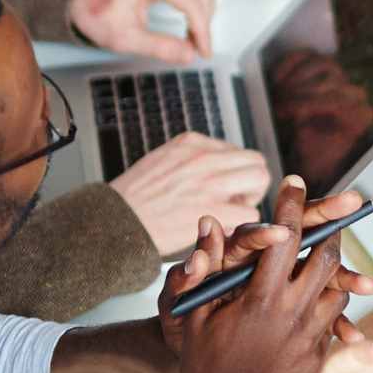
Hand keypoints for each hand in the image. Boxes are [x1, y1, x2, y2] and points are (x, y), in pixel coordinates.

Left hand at [68, 0, 216, 64]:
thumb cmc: (96, 16)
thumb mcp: (125, 39)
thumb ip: (160, 47)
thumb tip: (189, 54)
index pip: (192, 4)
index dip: (203, 32)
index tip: (204, 53)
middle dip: (204, 24)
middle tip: (196, 49)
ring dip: (205, 13)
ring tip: (193, 37)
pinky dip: (199, 3)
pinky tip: (190, 21)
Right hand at [109, 132, 268, 254]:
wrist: (113, 221)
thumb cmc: (133, 199)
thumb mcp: (162, 161)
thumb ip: (192, 160)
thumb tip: (217, 167)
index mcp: (191, 143)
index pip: (236, 151)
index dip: (236, 173)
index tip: (226, 187)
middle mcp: (204, 157)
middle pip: (255, 161)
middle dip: (251, 183)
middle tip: (237, 201)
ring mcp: (211, 182)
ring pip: (259, 180)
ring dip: (250, 200)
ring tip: (230, 214)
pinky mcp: (214, 210)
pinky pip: (249, 212)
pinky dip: (241, 223)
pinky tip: (222, 228)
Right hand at [167, 179, 356, 372]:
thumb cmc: (200, 360)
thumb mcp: (194, 313)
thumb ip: (204, 266)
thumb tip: (210, 221)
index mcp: (261, 300)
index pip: (286, 239)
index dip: (292, 205)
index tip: (295, 182)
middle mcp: (293, 316)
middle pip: (325, 258)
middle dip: (327, 230)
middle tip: (327, 214)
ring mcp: (310, 339)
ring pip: (337, 291)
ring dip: (333, 269)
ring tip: (325, 253)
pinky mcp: (318, 359)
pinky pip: (333, 324)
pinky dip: (329, 306)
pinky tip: (323, 296)